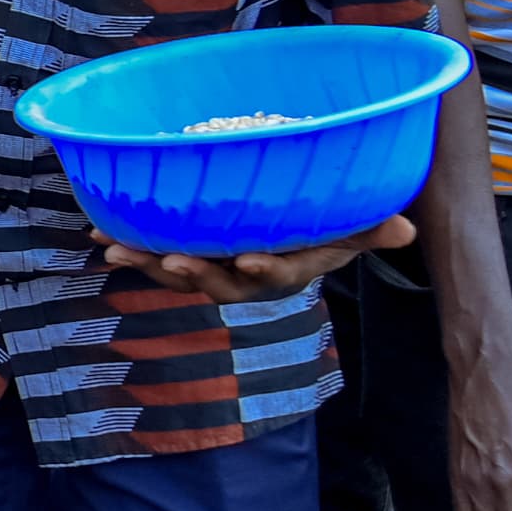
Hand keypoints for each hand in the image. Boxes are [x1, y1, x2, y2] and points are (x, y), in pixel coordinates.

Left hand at [94, 215, 416, 302]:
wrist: (286, 236)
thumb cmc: (321, 230)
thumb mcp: (348, 229)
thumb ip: (370, 229)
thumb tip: (408, 229)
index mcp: (287, 268)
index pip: (278, 274)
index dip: (265, 268)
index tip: (250, 259)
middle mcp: (248, 275)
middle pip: (220, 281)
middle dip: (195, 273)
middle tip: (173, 261)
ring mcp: (215, 268)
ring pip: (182, 271)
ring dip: (150, 262)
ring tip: (119, 250)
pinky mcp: (189, 254)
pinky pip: (159, 253)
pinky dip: (133, 244)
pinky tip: (103, 234)